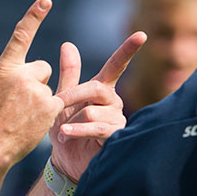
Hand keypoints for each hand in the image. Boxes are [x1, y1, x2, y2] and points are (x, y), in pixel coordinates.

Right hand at [0, 0, 63, 167]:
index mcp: (4, 67)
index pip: (21, 35)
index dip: (33, 16)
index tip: (45, 0)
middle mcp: (22, 76)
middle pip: (41, 66)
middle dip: (34, 79)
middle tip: (18, 100)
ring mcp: (38, 92)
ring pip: (48, 84)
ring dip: (40, 95)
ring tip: (23, 114)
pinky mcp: (51, 108)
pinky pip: (56, 100)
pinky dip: (47, 109)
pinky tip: (32, 121)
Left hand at [49, 32, 146, 181]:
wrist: (64, 160)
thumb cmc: (65, 128)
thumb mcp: (62, 100)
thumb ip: (68, 74)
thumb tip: (68, 44)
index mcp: (101, 90)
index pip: (116, 66)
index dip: (127, 51)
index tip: (141, 35)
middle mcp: (113, 102)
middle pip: (96, 88)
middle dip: (72, 96)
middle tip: (55, 105)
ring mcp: (117, 119)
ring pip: (92, 111)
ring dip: (72, 121)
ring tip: (62, 131)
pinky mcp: (116, 137)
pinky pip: (97, 128)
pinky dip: (77, 130)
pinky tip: (64, 134)